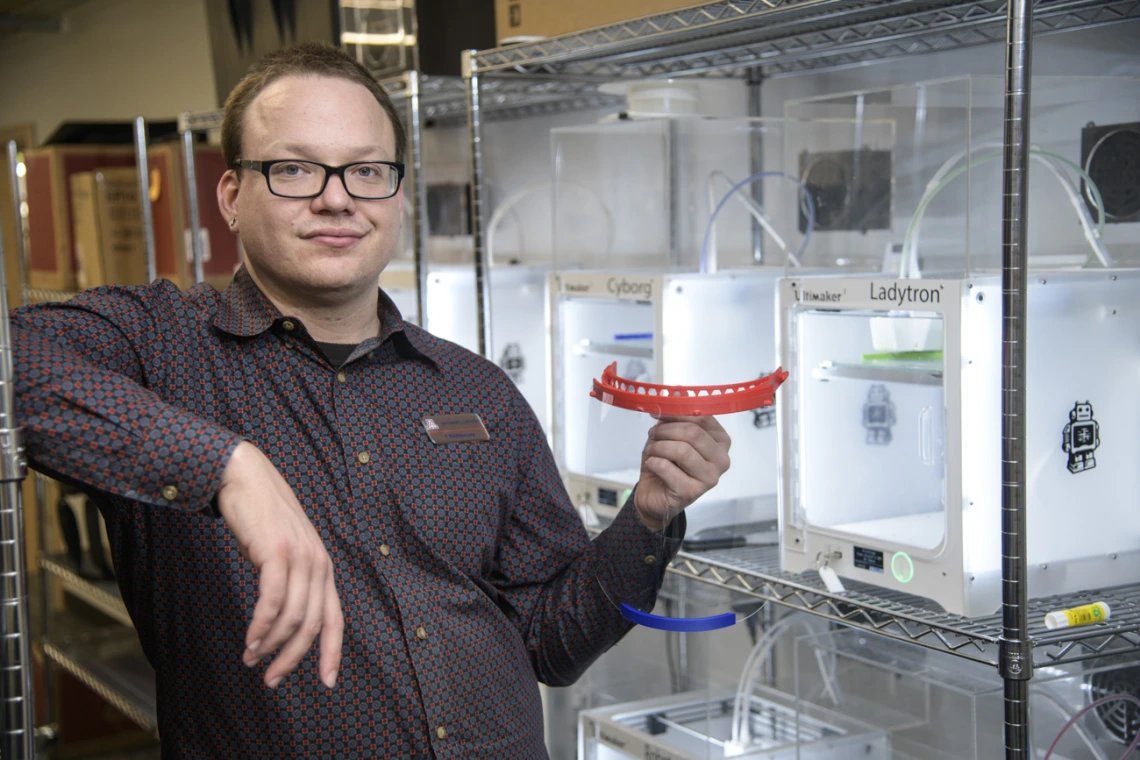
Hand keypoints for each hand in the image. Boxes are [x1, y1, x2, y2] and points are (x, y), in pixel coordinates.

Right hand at [215, 442, 342, 689]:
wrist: (246, 478)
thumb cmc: (261, 520)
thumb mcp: (283, 554)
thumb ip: (290, 583)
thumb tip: (281, 623)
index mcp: (323, 569)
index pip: (335, 619)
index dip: (332, 653)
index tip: (327, 682)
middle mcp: (318, 564)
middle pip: (312, 625)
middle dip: (293, 659)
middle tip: (272, 680)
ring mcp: (300, 557)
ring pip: (291, 617)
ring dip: (270, 645)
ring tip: (252, 659)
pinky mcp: (277, 552)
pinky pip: (272, 600)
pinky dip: (261, 626)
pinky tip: (250, 640)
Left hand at [633, 415, 730, 531]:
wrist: (655, 495)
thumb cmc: (667, 464)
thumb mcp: (670, 435)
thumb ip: (676, 414)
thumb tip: (675, 393)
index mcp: (721, 442)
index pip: (703, 418)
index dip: (677, 412)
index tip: (658, 412)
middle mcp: (721, 460)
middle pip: (693, 433)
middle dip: (666, 430)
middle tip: (653, 434)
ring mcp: (710, 478)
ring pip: (681, 450)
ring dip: (658, 447)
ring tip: (652, 451)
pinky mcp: (692, 492)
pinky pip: (666, 467)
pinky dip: (653, 462)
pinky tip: (652, 465)